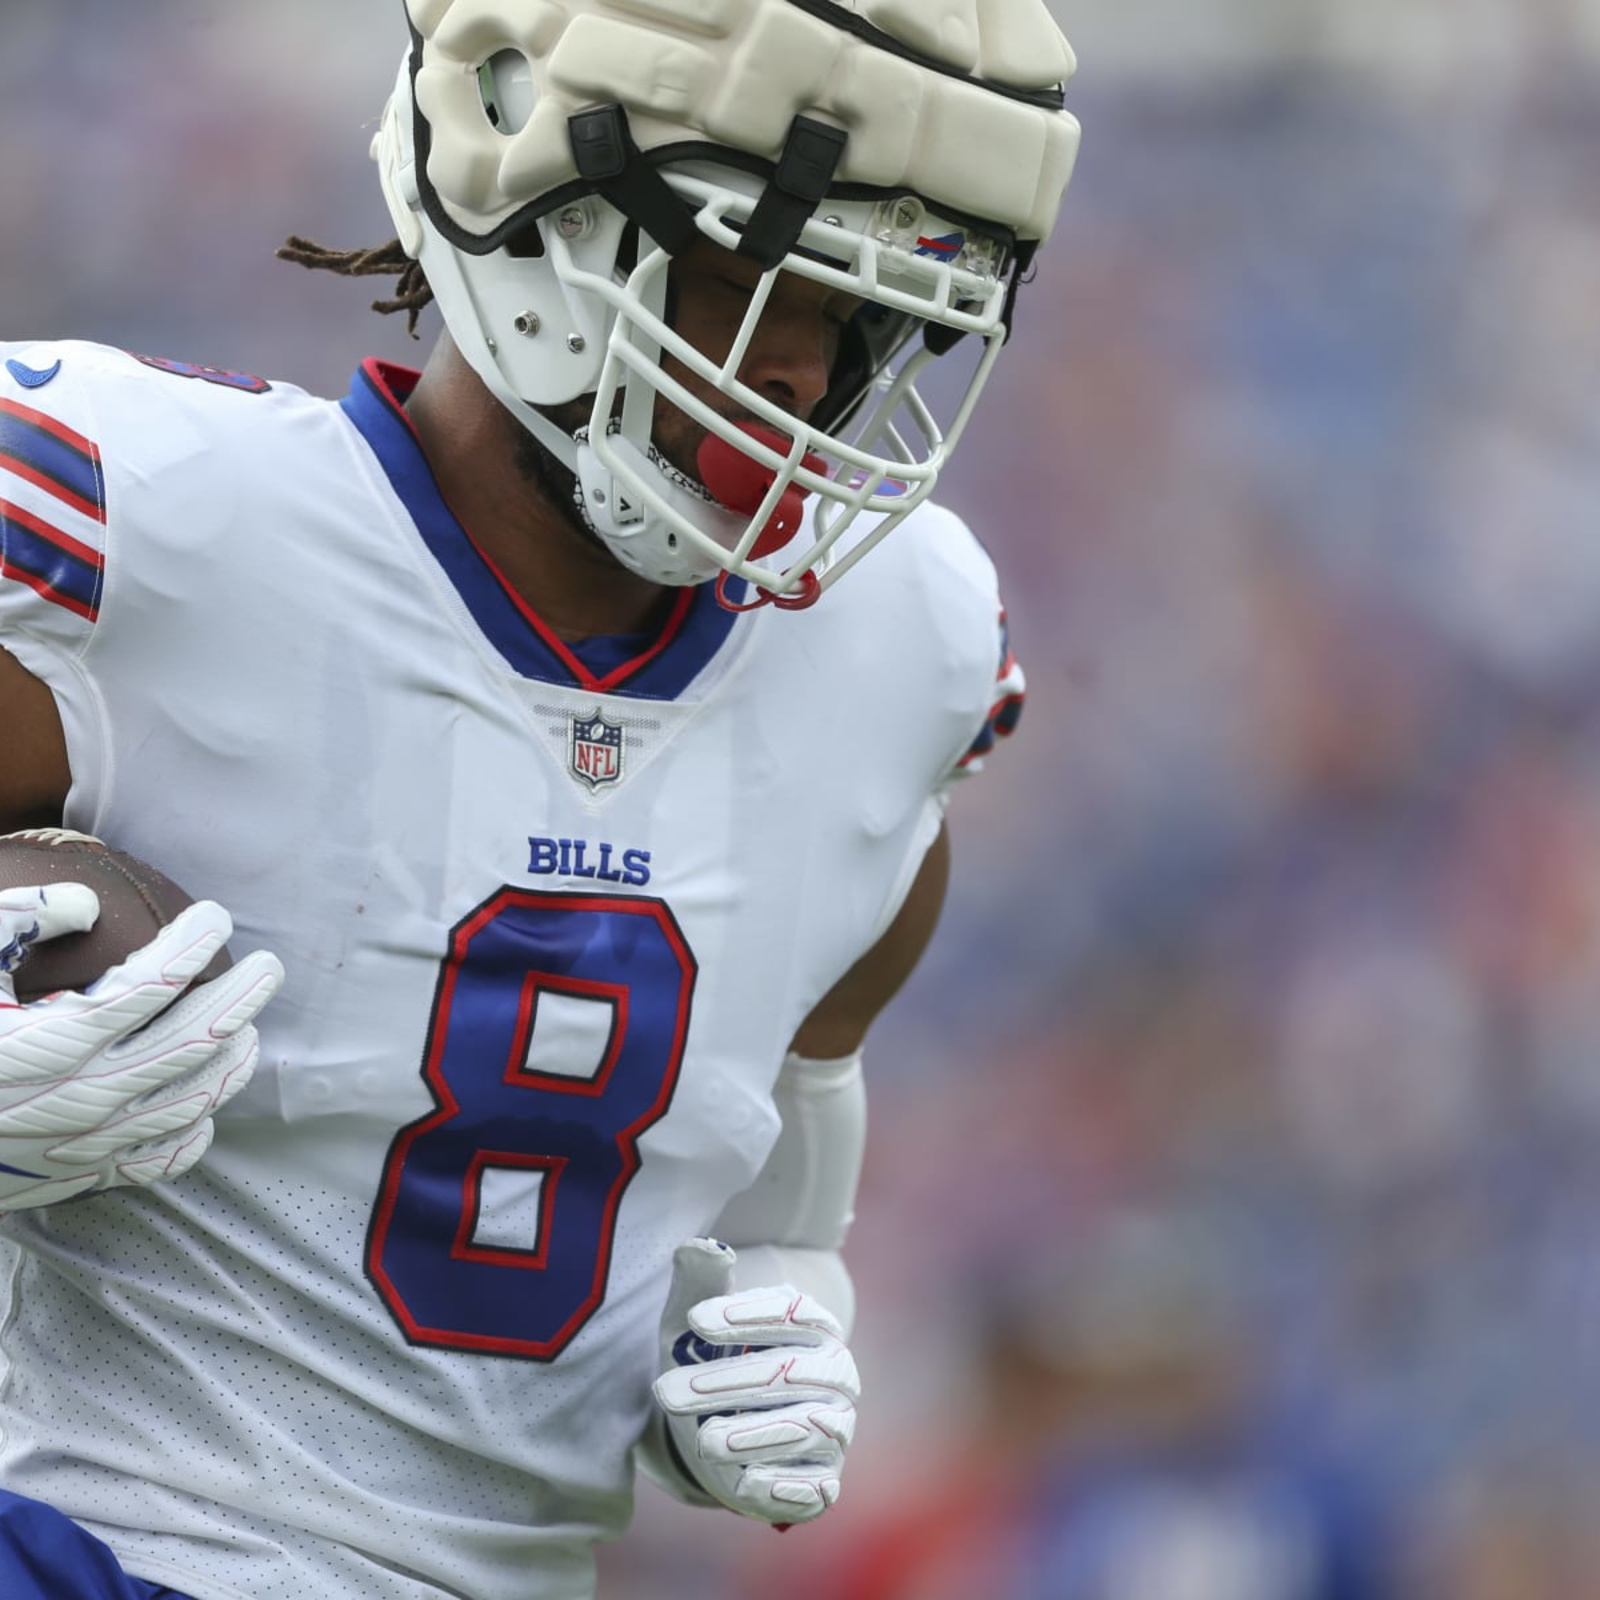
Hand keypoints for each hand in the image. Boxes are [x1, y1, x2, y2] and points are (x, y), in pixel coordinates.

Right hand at [0, 884, 283, 1210]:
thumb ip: (15, 921)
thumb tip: (86, 902)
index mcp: (52, 1040)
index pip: (155, 982)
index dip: (196, 942)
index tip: (216, 915)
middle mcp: (80, 1096)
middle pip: (196, 1041)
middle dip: (243, 997)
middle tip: (269, 965)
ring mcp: (84, 1144)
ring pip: (191, 1101)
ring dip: (231, 1062)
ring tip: (249, 1030)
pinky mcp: (74, 1179)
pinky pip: (159, 1160)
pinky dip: (194, 1132)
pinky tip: (204, 1108)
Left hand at [651, 1237, 859, 1524]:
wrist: (722, 1431)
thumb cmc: (713, 1361)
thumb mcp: (696, 1321)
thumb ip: (701, 1281)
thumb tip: (700, 1246)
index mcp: (815, 1327)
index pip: (793, 1312)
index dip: (746, 1316)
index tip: (695, 1320)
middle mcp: (836, 1375)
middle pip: (790, 1373)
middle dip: (727, 1382)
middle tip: (668, 1390)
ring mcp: (836, 1429)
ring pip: (805, 1428)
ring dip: (753, 1434)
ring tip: (703, 1439)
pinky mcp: (824, 1482)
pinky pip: (815, 1487)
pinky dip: (784, 1485)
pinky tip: (746, 1482)